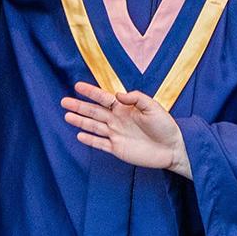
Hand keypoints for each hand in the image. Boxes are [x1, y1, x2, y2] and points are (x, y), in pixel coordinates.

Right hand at [62, 81, 189, 177]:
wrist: (172, 148)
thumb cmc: (165, 125)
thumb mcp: (153, 107)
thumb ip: (136, 98)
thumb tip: (117, 94)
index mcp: (125, 108)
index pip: (104, 98)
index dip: (91, 92)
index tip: (77, 86)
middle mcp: (117, 120)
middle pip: (94, 112)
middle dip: (79, 106)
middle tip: (63, 101)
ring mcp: (116, 134)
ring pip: (94, 126)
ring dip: (80, 121)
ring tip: (67, 116)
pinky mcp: (117, 149)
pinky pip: (100, 143)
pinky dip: (90, 139)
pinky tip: (80, 135)